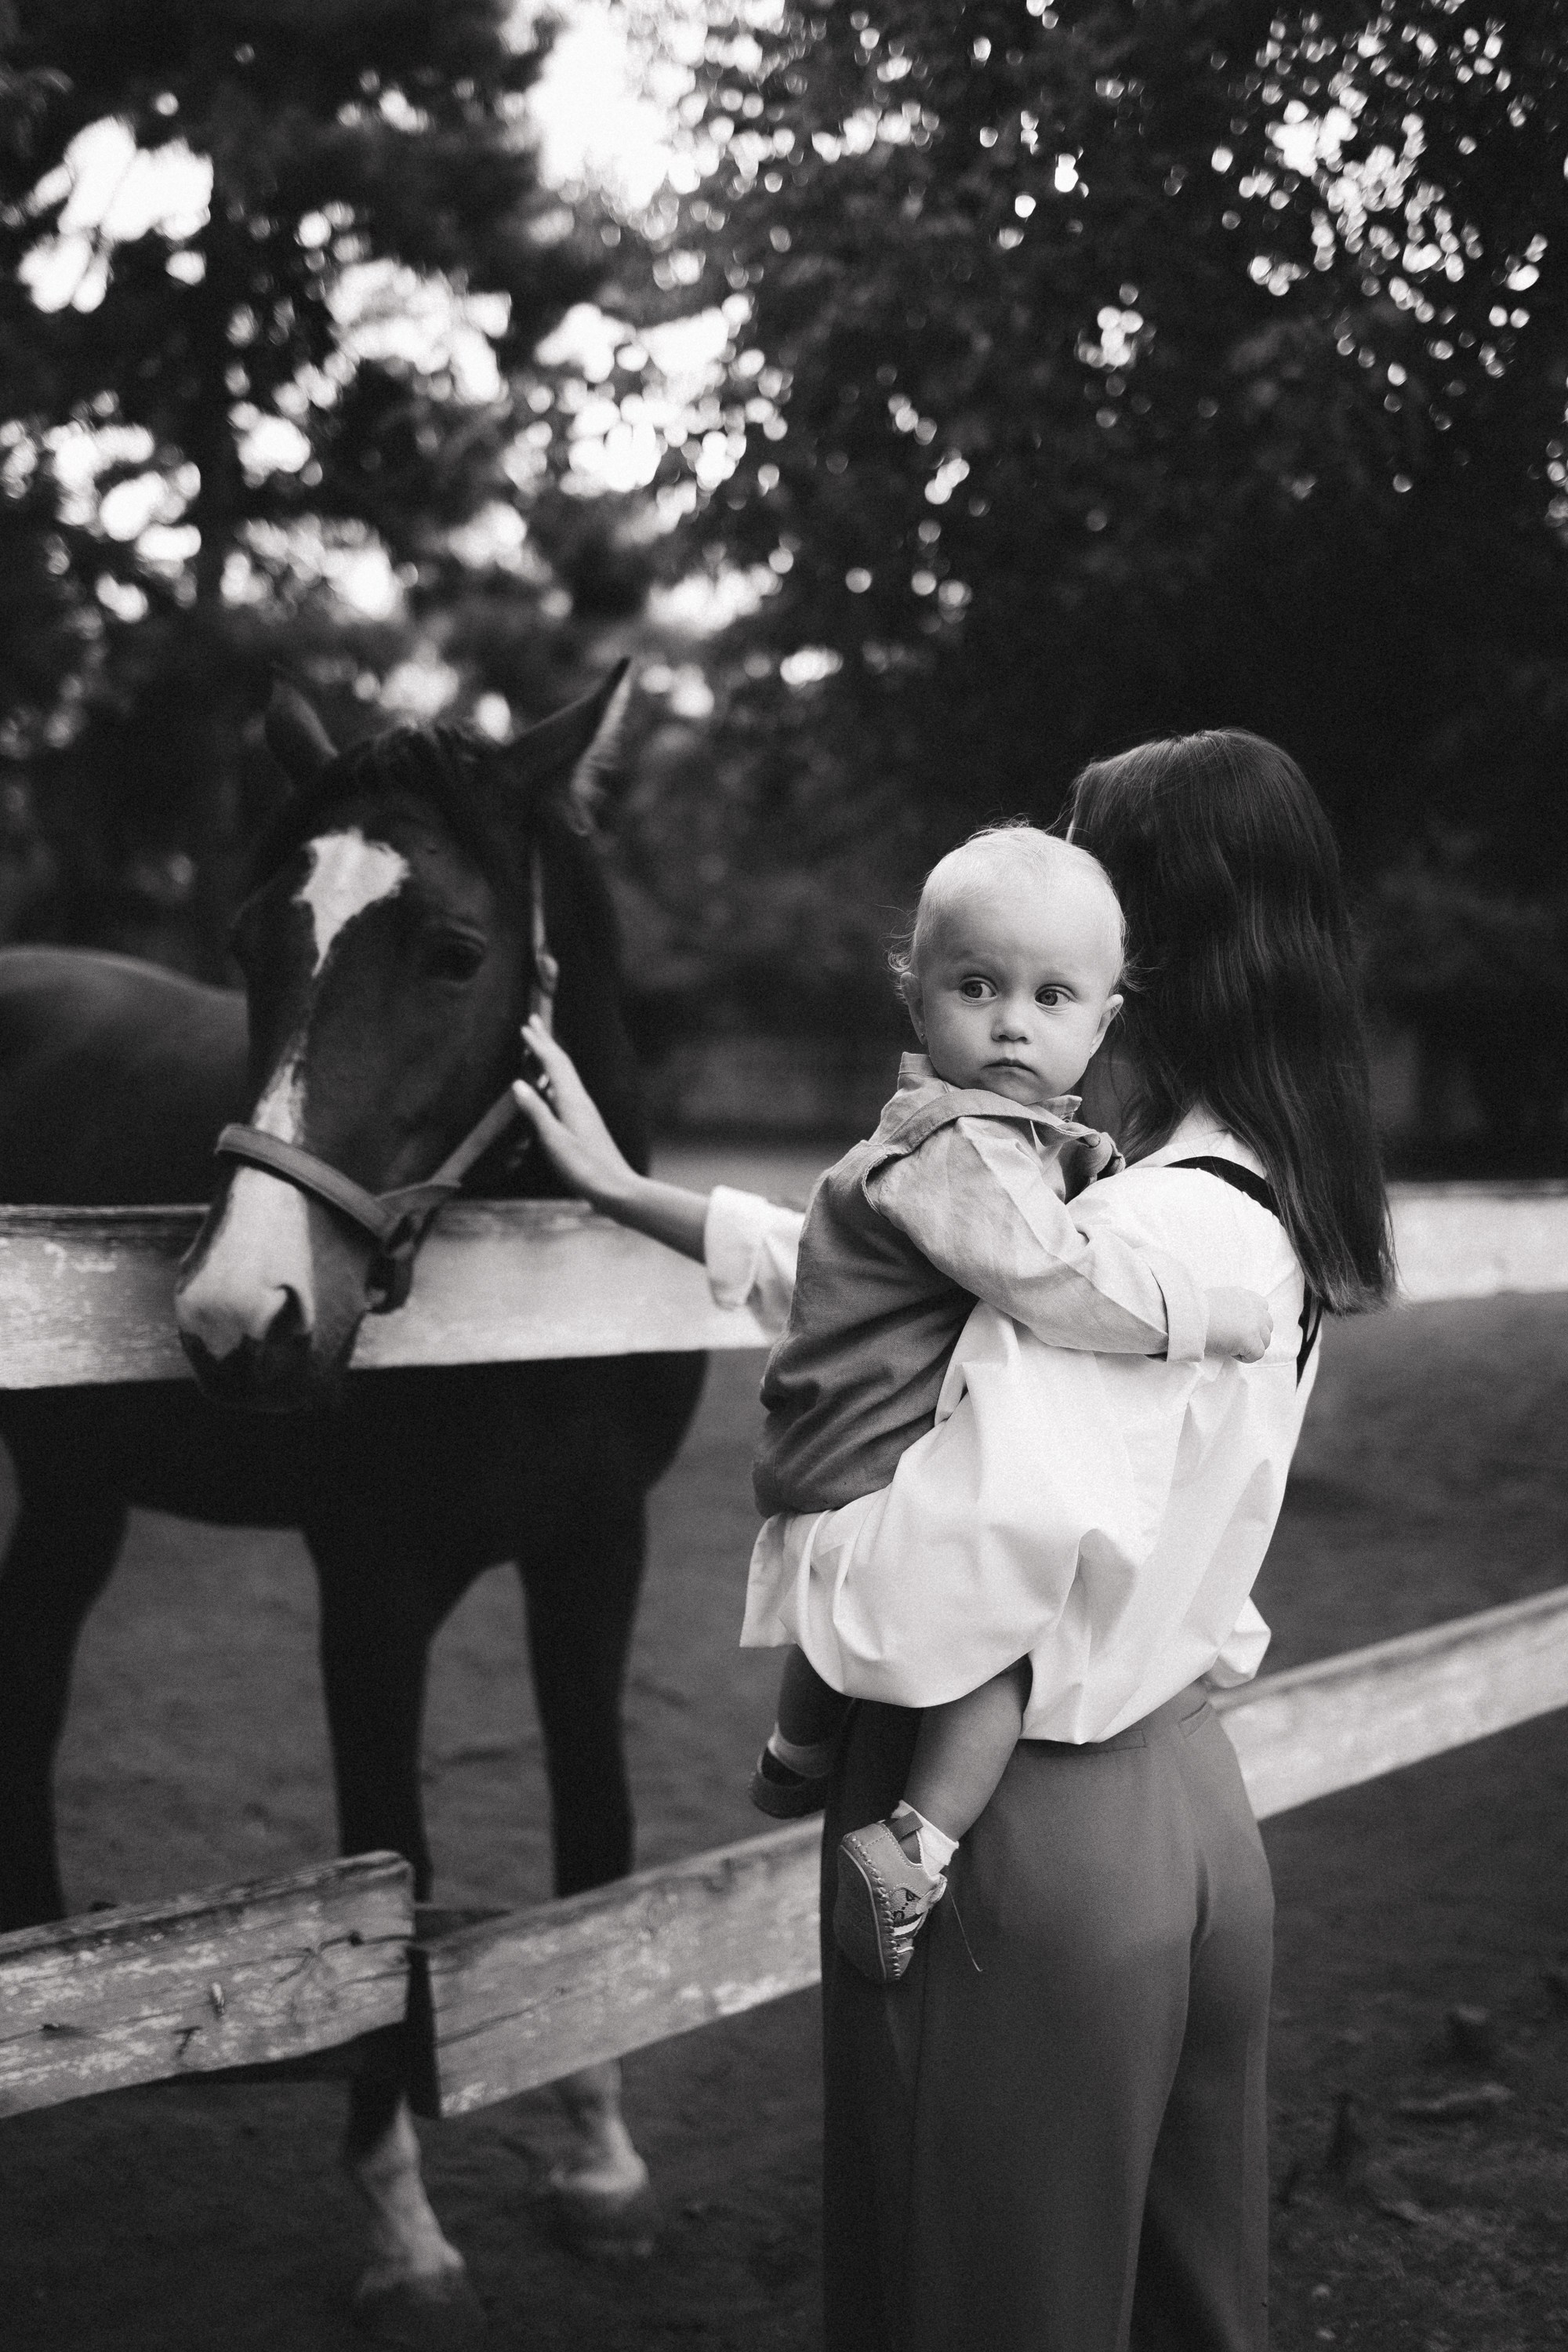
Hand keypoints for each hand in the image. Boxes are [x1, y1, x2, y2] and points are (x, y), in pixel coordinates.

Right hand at [511, 1018, 635, 1209]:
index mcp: (572, 1101)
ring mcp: (585, 1112)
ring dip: (551, 1058)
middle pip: (562, 1063)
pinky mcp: (585, 1124)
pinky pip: (566, 1091)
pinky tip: (550, 1089)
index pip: (553, 1064)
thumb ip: (536, 1112)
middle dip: (546, 1042)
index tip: (524, 1026)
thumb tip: (517, 1083)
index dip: (538, 1044)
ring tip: (539, 1047)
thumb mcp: (554, 1141)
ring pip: (566, 1076)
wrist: (616, 1189)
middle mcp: (581, 1101)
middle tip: (533, 1021)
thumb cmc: (584, 1168)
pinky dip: (554, 1080)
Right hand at [1203, 1286, 1272, 1362]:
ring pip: (1265, 1341)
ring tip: (1232, 1347)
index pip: (1262, 1308)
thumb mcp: (1218, 1299)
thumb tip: (1233, 1321)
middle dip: (1255, 1335)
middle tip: (1236, 1341)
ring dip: (1251, 1346)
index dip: (1252, 1321)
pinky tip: (1230, 1352)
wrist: (1190, 1318)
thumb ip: (1232, 1307)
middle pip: (1267, 1326)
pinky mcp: (1251, 1339)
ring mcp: (1255, 1323)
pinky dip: (1246, 1357)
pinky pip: (1258, 1354)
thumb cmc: (1197, 1311)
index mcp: (1245, 1295)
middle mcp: (1254, 1307)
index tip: (1238, 1328)